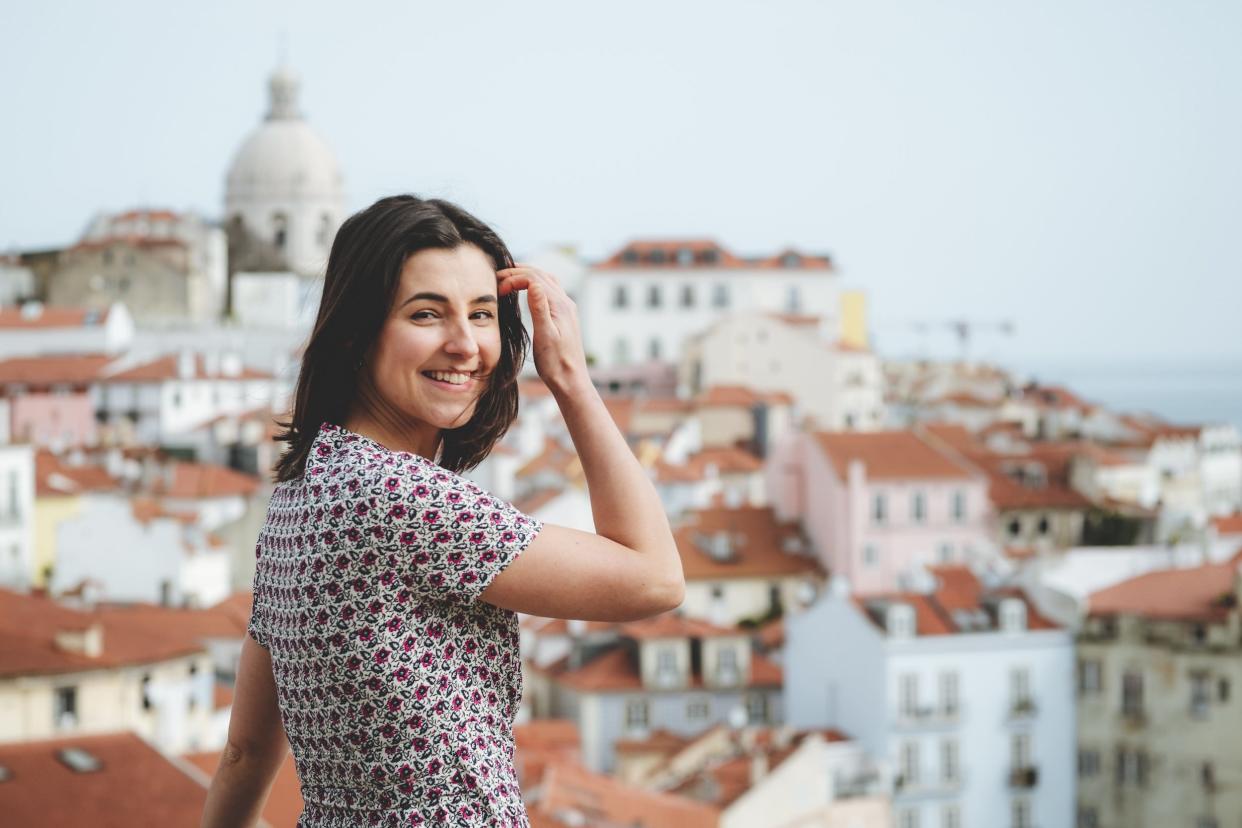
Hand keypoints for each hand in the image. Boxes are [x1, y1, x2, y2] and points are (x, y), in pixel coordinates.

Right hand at [496, 265, 589, 395]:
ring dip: (528, 275)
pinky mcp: (564, 316)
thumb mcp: (545, 336)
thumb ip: (539, 309)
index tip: (498, 289)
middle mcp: (566, 303)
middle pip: (540, 275)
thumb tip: (533, 284)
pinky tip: (527, 290)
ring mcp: (566, 308)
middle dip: (518, 272)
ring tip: (509, 277)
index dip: (514, 279)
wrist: (571, 380)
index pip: (534, 279)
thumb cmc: (556, 363)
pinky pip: (550, 290)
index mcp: (560, 306)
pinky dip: (536, 284)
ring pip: (546, 280)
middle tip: (497, 276)